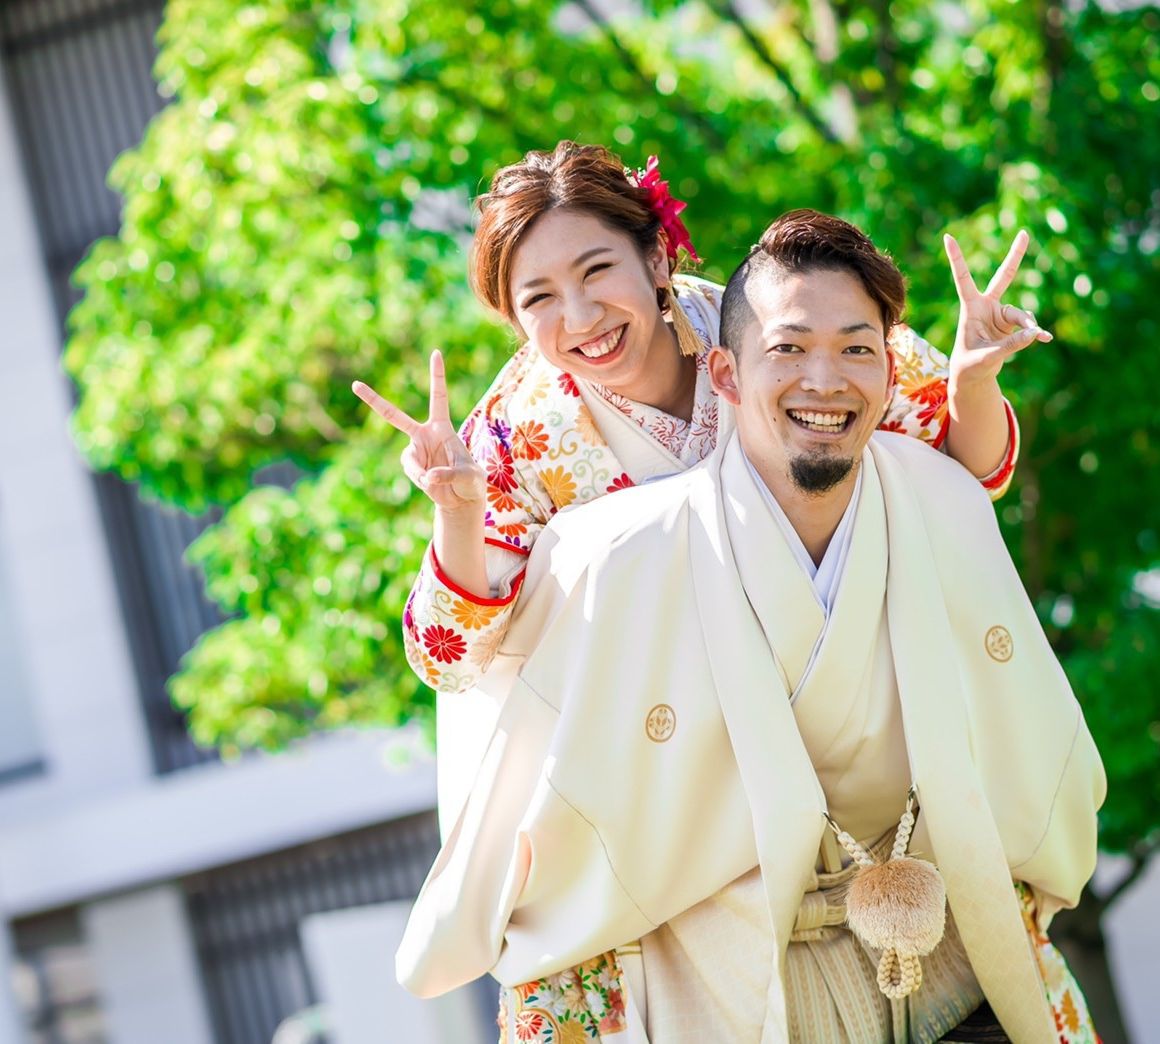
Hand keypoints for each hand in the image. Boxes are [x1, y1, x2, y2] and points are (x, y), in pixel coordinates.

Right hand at [352, 351, 486, 511]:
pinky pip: (411, 471)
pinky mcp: (411, 467)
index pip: (439, 396)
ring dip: (420, 472)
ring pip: (408, 459)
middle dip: (374, 401)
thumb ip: (450, 474)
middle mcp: (424, 435)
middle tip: (355, 384)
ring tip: (436, 480)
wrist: (461, 498)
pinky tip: (431, 484)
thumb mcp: (469, 476)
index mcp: (442, 427)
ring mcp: (415, 451)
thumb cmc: (471, 481)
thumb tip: (428, 476)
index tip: (435, 353)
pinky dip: (420, 479)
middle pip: (394, 416)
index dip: (437, 375)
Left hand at [943, 230, 1052, 392]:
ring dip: (1028, 325)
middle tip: (1024, 234)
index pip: (963, 278)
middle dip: (1015, 256)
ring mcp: (1000, 315)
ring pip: (1020, 314)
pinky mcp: (1011, 325)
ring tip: (1039, 336)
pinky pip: (1027, 325)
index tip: (948, 237)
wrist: (973, 377)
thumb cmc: (970, 367)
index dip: (957, 258)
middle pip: (1003, 277)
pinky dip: (1034, 332)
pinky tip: (1044, 338)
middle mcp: (986, 307)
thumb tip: (1035, 332)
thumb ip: (1010, 345)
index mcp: (970, 308)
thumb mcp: (987, 358)